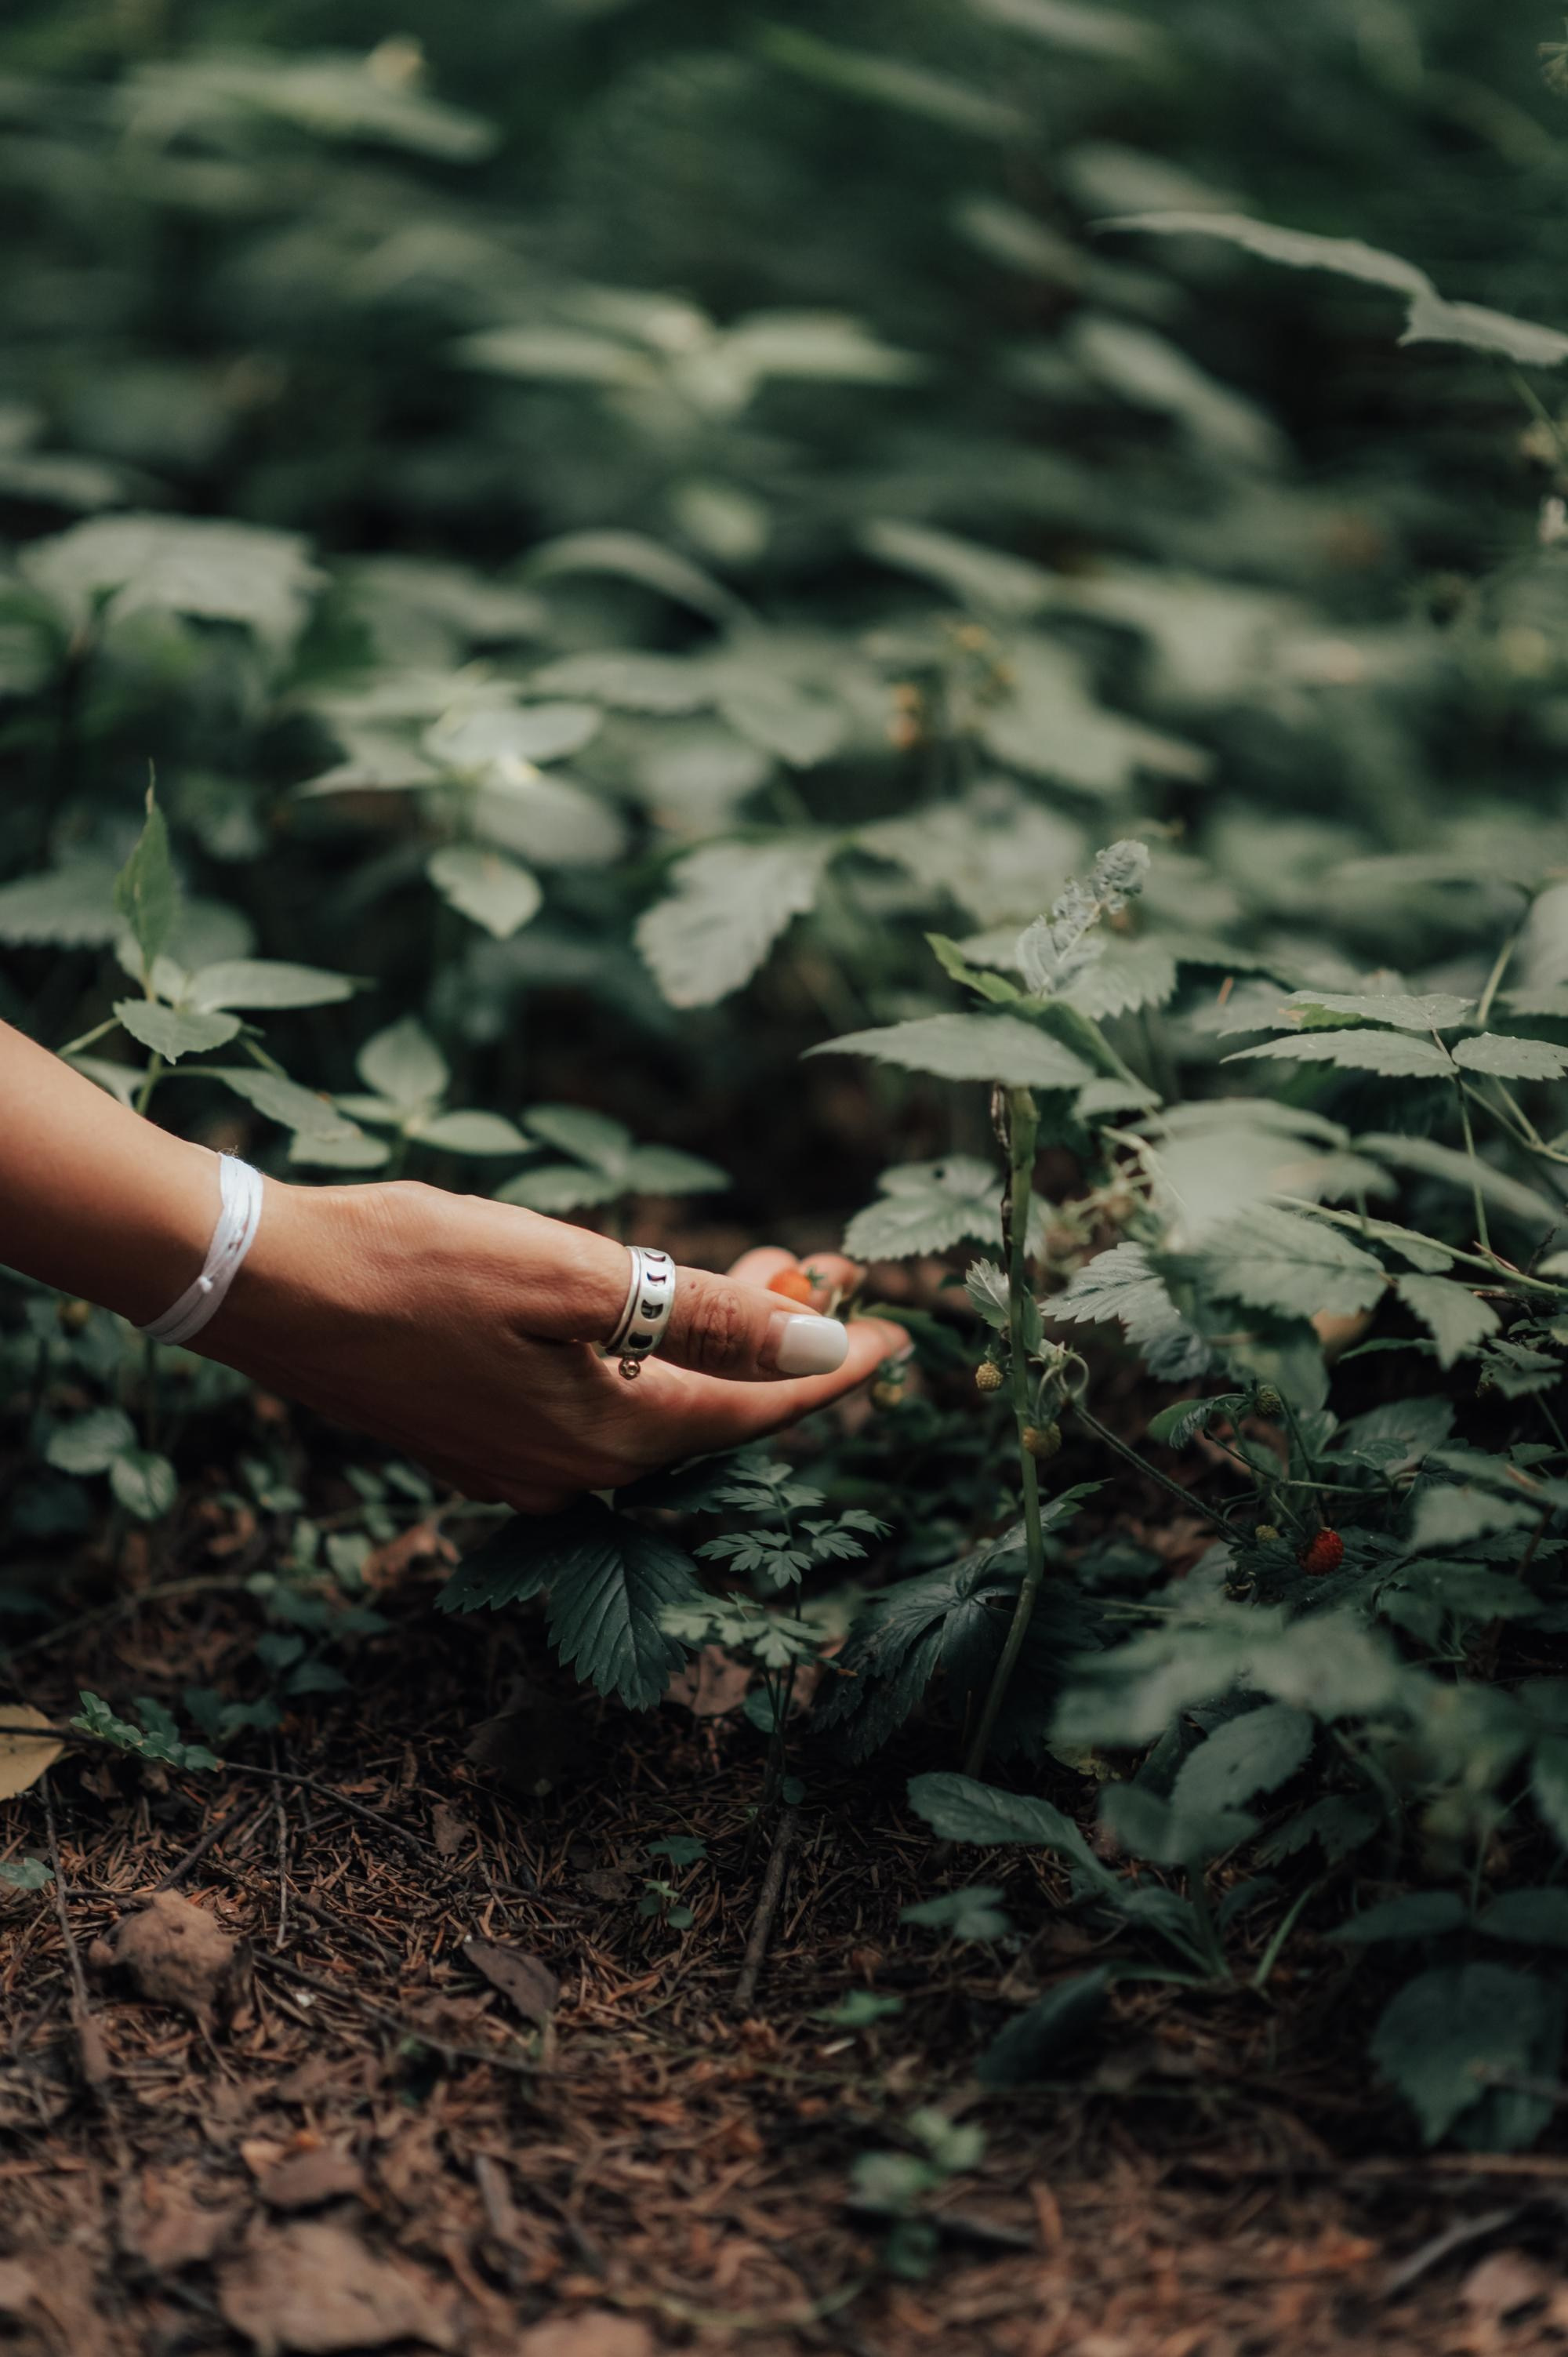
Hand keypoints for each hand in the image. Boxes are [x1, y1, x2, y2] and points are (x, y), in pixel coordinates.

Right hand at [205, 1178, 907, 1511]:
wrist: (265, 1286)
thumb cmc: (410, 1265)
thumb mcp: (570, 1274)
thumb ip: (705, 1317)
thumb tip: (820, 1346)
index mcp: (606, 1437)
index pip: (760, 1409)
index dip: (838, 1371)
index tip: (904, 1336)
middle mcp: (572, 1471)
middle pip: (714, 1411)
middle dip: (783, 1346)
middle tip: (834, 1277)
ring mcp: (520, 1462)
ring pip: (659, 1406)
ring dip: (718, 1344)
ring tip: (764, 1274)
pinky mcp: (481, 1434)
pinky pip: (603, 1404)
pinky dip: (652, 1356)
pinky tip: (656, 1311)